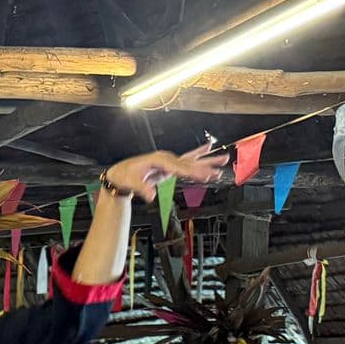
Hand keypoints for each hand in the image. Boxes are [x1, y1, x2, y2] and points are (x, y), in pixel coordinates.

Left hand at [104, 145, 227, 202]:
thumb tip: (151, 196)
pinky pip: (187, 159)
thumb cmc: (125, 176)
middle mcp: (166, 157)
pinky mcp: (169, 165)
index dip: (191, 172)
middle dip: (205, 166)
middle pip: (189, 162)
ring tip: (224, 158)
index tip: (203, 176)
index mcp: (158, 160)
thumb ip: (142, 189)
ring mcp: (168, 160)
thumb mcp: (132, 183)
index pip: (179, 168)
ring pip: (192, 159)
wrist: (119, 172)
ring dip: (208, 160)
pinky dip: (199, 154)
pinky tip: (209, 147)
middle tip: (220, 169)